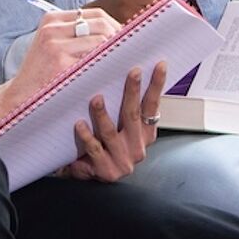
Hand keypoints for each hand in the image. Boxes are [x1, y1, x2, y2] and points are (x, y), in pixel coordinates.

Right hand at [0, 9, 119, 126]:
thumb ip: (77, 35)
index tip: (124, 41)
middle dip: (120, 38)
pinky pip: (95, 60)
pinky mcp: (60, 63)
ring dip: (116, 53)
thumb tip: (117, 32)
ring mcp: (55, 45)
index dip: (115, 26)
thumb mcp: (52, 45)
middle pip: (102, 24)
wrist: (17, 99)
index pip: (97, 14)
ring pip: (102, 41)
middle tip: (129, 54)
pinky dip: (106, 66)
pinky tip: (111, 75)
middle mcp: (52, 28)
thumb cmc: (41, 74)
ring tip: (122, 64)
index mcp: (52, 19)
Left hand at [66, 61, 169, 181]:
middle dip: (133, 91)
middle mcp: (137, 148)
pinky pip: (94, 148)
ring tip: (96, 99)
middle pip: (133, 115)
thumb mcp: (122, 127)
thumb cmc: (107, 145)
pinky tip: (79, 124)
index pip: (152, 106)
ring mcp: (122, 161)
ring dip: (102, 114)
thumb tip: (128, 73)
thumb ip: (126, 106)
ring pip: (110, 132)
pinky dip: (86, 135)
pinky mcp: (106, 170)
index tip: (160, 66)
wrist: (92, 173)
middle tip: (133, 73)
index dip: (156, 85)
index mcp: (145, 135)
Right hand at [87, 0, 192, 23]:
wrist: (96, 13)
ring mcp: (126, 12)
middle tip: (182, 9)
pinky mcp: (125, 26)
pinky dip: (155, 27)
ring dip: (166, 16)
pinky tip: (161, 30)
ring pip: (155, 13)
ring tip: (173, 20)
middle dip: (171, 3)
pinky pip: (146, 26)